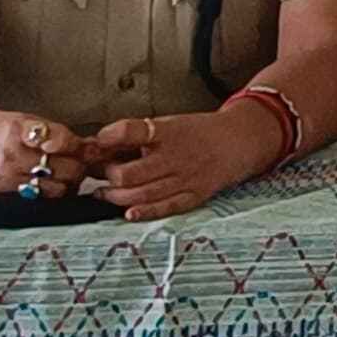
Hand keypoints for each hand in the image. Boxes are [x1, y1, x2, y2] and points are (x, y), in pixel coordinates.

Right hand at [0, 103, 89, 198]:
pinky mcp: (2, 198)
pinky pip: (40, 201)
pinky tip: (55, 186)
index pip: (59, 140)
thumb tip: (95, 147)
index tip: (88, 146)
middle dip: (80, 165)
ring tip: (70, 175)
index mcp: (18, 131)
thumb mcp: (26, 121)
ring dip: (70, 183)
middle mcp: (12, 157)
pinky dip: (53, 194)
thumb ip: (58, 134)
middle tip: (85, 162)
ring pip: (56, 189)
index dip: (78, 145)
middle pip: (64, 168)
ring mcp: (7, 181)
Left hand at [83, 107, 281, 222]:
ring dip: (116, 197)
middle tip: (98, 173)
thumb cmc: (199, 132)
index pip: (133, 131)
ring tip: (104, 193)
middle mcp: (176, 156)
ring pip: (141, 194)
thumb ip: (138, 135)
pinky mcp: (193, 195)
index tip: (97, 141)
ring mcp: (185, 178)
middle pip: (130, 173)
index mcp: (169, 131)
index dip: (109, 137)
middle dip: (107, 175)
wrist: (240, 140)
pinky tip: (128, 212)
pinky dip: (144, 212)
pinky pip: (165, 207)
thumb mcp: (170, 123)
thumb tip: (101, 144)